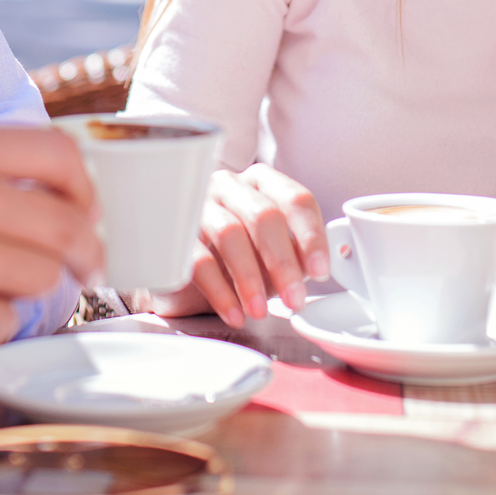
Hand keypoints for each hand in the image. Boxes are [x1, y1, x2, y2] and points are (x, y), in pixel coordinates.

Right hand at [151, 165, 325, 328]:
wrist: (190, 272)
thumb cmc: (240, 256)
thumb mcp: (275, 253)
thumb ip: (298, 255)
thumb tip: (318, 269)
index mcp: (263, 183)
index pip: (295, 200)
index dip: (311, 236)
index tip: (320, 271)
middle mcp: (231, 186)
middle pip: (263, 215)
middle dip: (282, 262)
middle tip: (294, 299)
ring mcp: (200, 205)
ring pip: (229, 233)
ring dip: (249, 278)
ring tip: (261, 311)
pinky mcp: (175, 233)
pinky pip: (198, 259)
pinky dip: (220, 291)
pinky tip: (236, 313)